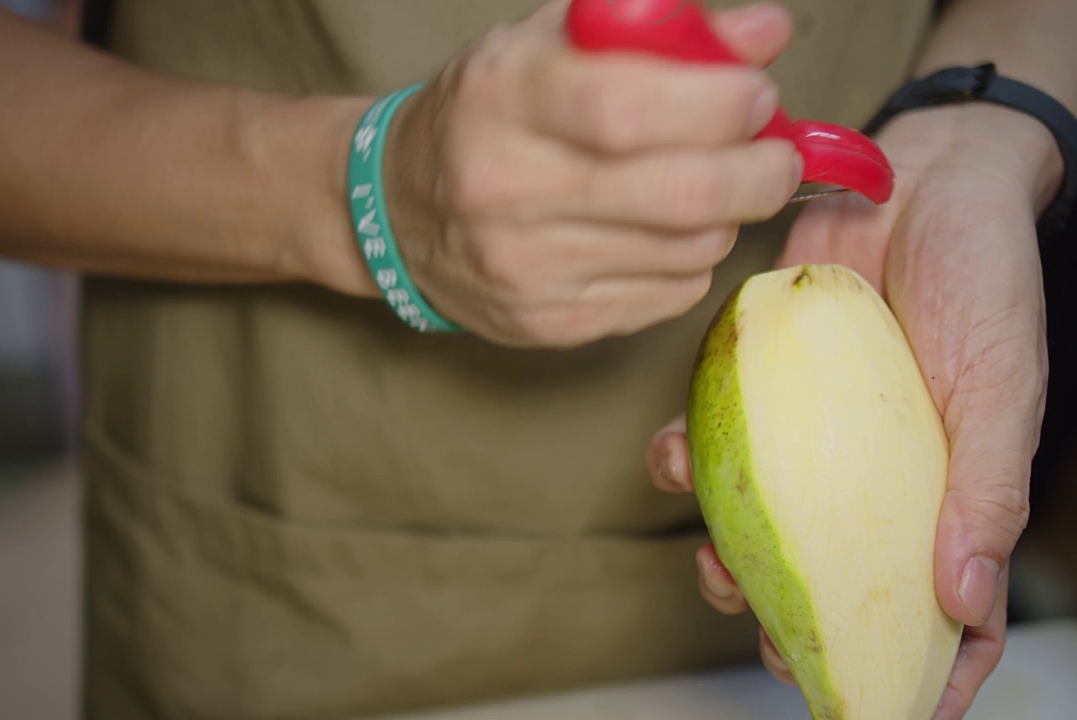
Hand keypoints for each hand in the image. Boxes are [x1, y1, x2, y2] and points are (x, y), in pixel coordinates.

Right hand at [383, 0, 802, 347]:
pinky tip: (665, 234)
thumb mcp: (547, 45)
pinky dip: (690, 261)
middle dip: (759, 172)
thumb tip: (764, 33)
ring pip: (686, 250)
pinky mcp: (546, 324)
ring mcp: (525, 268)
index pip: (628, 106)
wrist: (396, 211)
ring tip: (709, 188)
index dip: (717, 102)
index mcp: (502, 100)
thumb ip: (653, 29)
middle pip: (678, 193)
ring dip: (726, 217)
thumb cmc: (486, 114)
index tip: (755, 94)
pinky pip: (666, 297)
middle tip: (774, 154)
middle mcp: (506, 189)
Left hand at [649, 102, 1059, 717]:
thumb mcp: (1002, 389)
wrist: (919, 178)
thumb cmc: (982, 279)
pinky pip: (717, 441)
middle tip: (771, 645)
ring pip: (766, 524)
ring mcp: (813, 436)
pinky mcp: (762, 388)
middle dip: (801, 624)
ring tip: (712, 567)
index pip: (949, 606)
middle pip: (838, 578)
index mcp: (949, 489)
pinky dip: (687, 459)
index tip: (884, 707)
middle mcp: (874, 474)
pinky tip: (671, 458)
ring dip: (730, 556)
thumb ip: (986, 492)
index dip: (924, 668)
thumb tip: (964, 600)